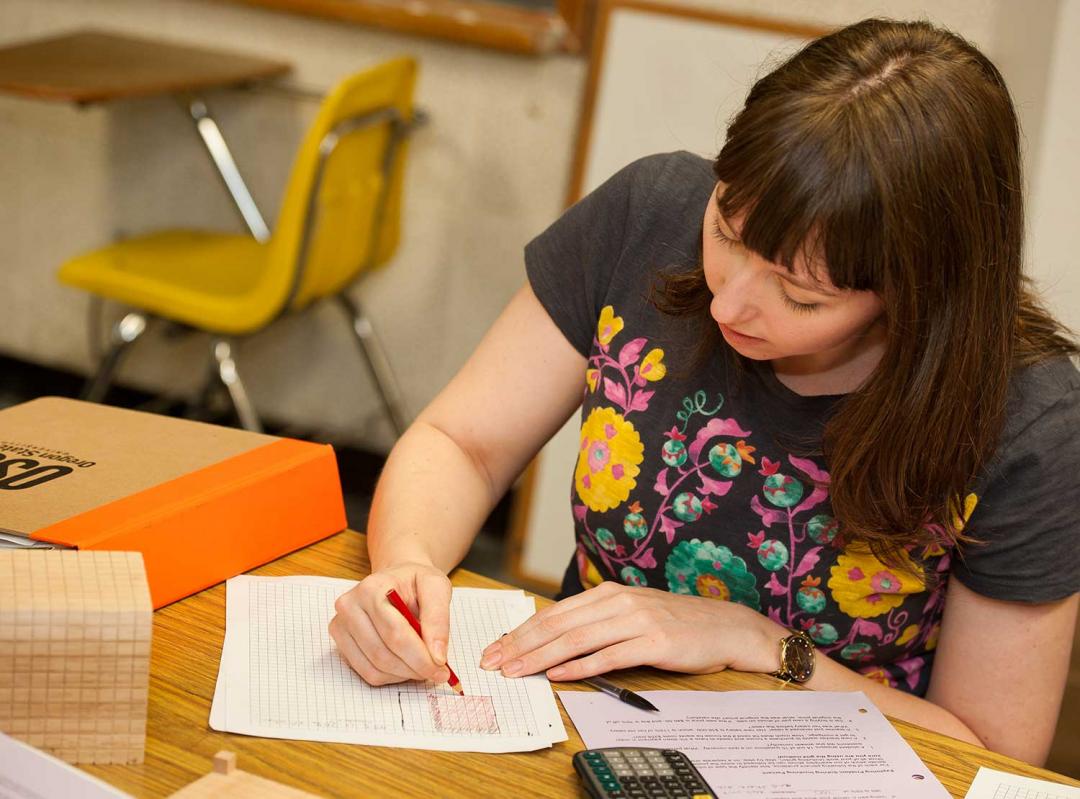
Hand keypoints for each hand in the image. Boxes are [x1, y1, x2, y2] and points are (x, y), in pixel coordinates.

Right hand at [329, 562, 452, 685]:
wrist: (397, 580)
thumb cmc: (416, 582)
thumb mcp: (436, 587)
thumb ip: (438, 619)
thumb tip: (437, 656)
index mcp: (371, 588)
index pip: (395, 633)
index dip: (421, 657)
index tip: (442, 669)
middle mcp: (349, 606)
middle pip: (383, 654)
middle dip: (415, 668)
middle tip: (438, 672)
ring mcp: (340, 626)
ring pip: (375, 668)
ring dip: (404, 674)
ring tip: (423, 665)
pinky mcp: (341, 643)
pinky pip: (367, 673)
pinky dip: (391, 676)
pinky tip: (405, 664)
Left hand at [478, 581, 779, 680]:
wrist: (727, 626)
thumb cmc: (678, 624)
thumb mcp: (633, 613)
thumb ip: (598, 621)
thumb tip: (556, 638)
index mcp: (610, 593)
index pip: (554, 613)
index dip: (521, 631)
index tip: (496, 647)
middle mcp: (619, 602)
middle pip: (558, 625)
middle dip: (520, 645)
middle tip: (493, 662)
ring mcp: (636, 621)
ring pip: (576, 640)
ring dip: (540, 657)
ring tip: (515, 670)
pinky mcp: (654, 643)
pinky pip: (609, 656)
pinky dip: (580, 666)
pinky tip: (559, 674)